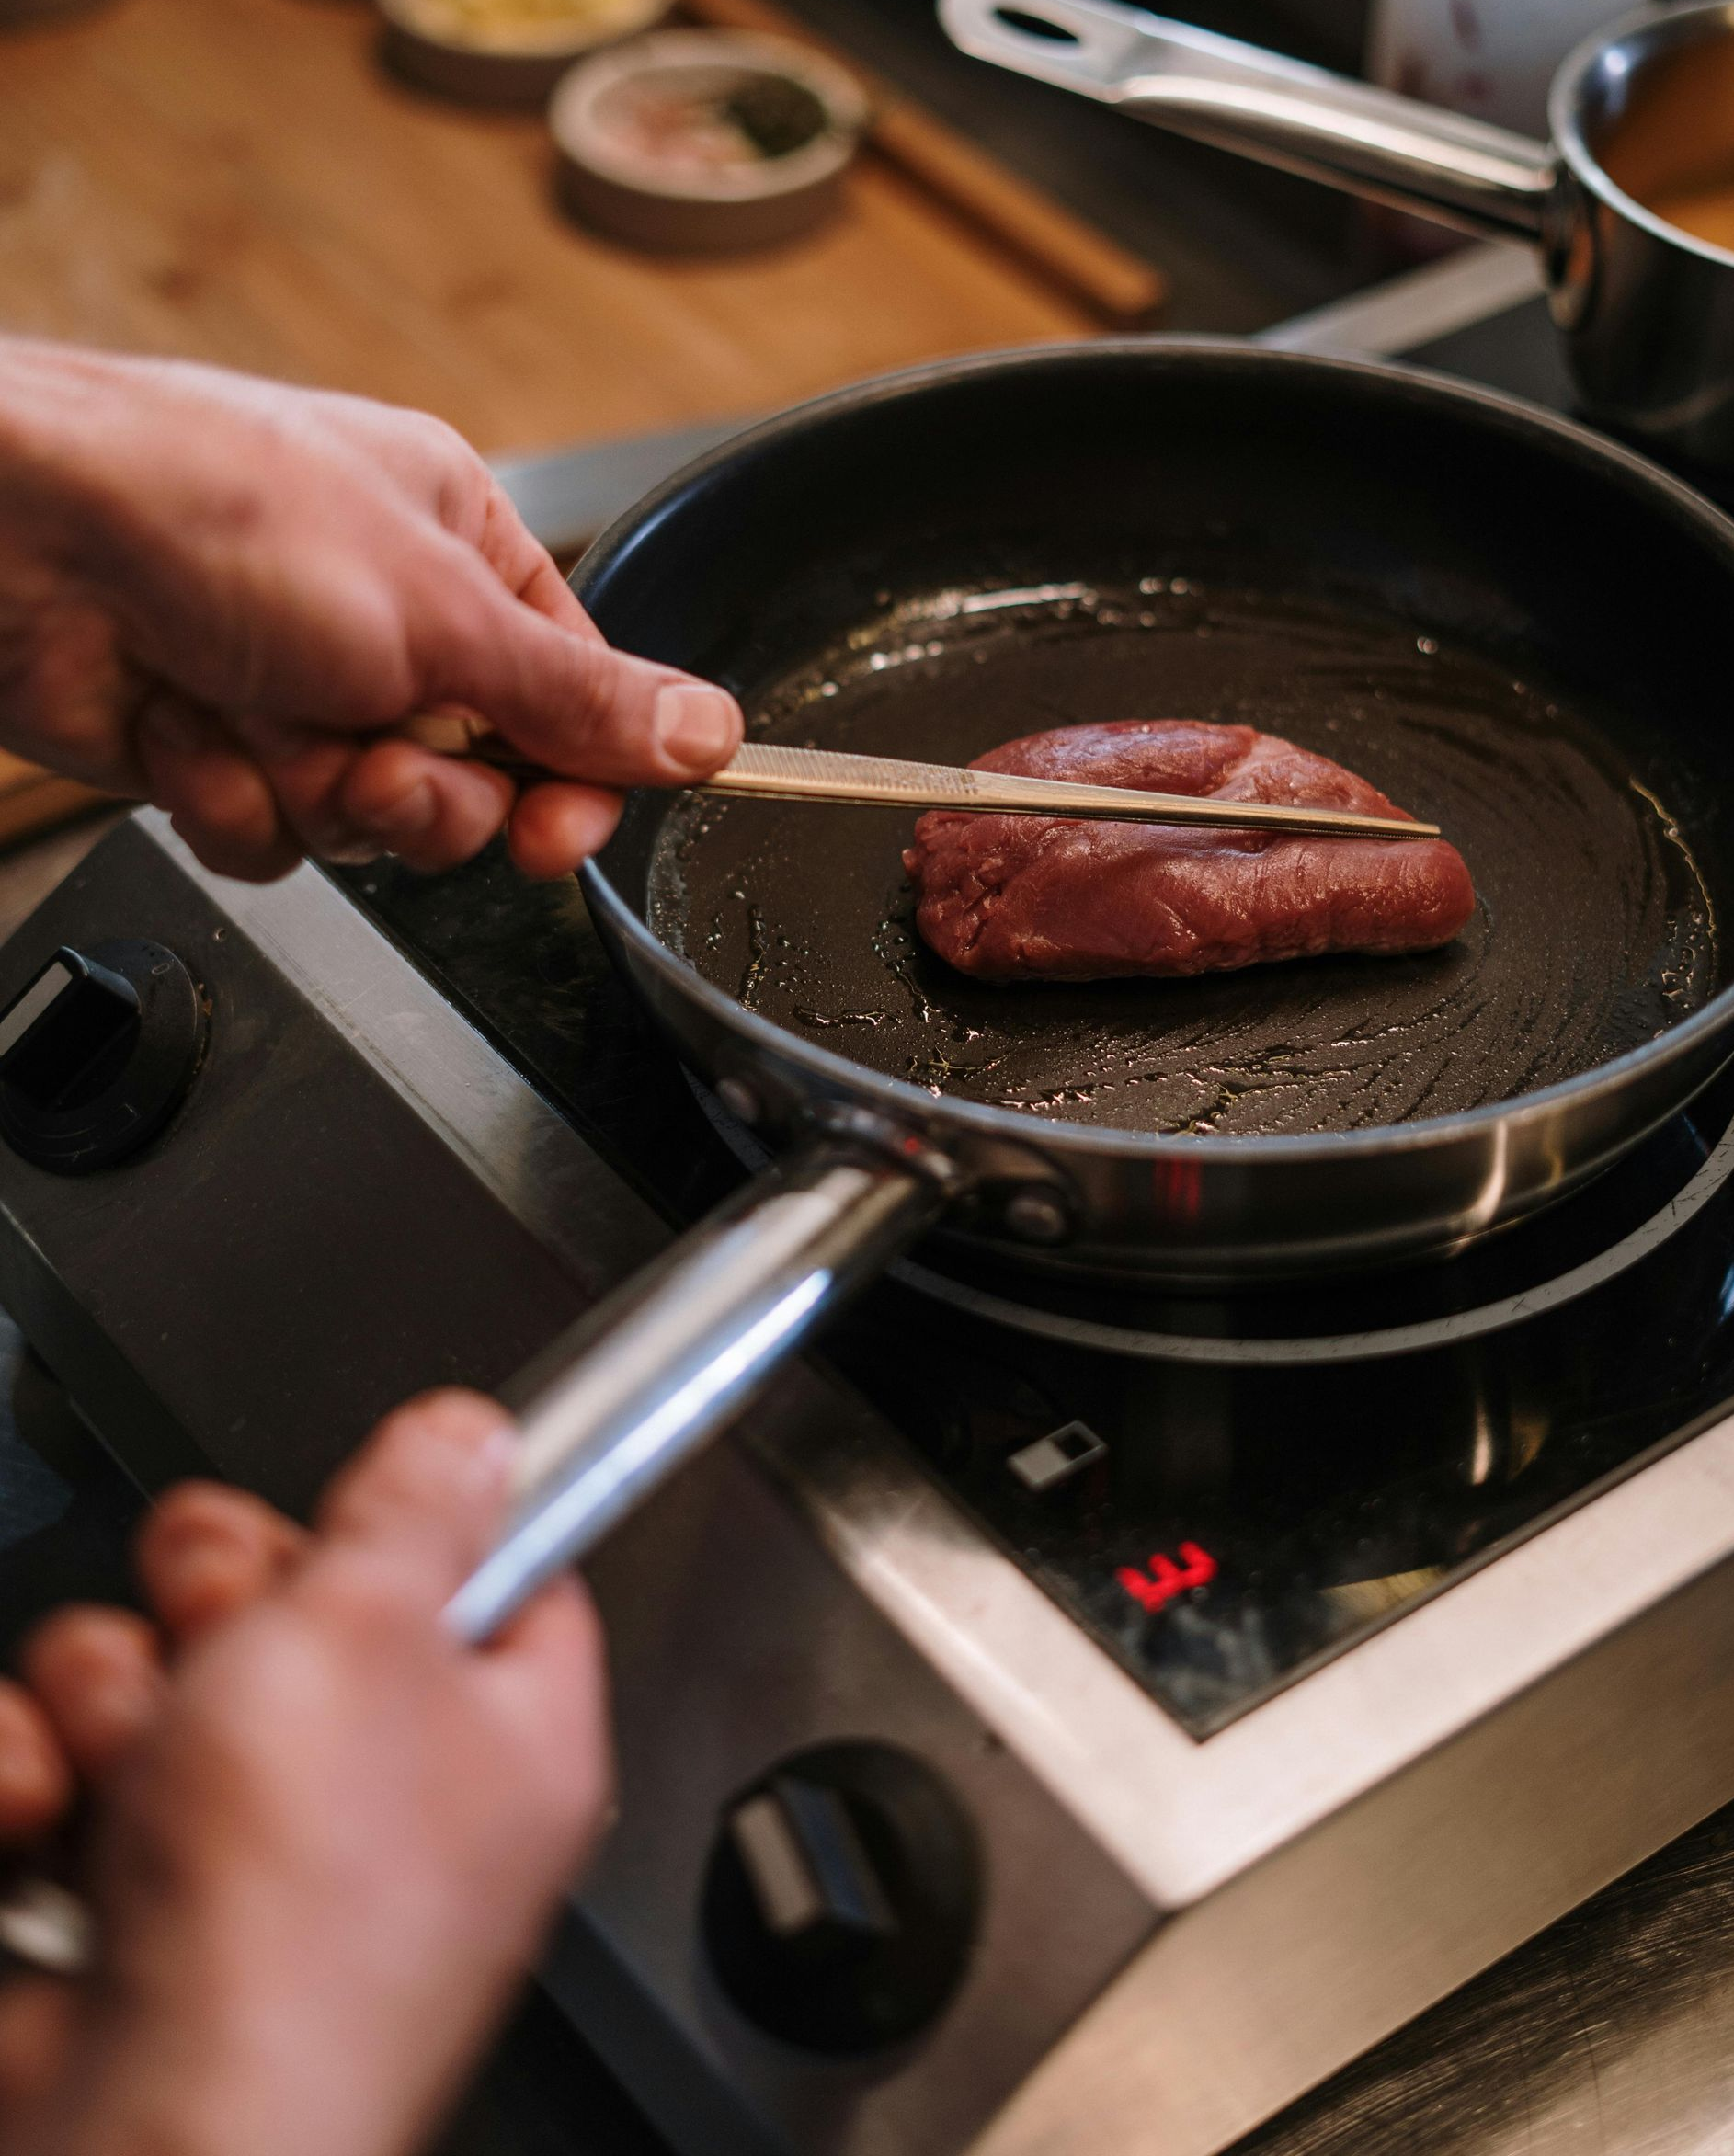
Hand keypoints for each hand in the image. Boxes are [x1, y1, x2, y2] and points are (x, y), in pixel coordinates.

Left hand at [0, 337, 740, 879]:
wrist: (14, 539)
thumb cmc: (213, 509)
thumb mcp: (438, 611)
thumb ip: (579, 699)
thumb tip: (712, 734)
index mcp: (461, 549)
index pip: (571, 698)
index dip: (571, 780)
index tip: (556, 832)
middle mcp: (386, 621)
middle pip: (479, 778)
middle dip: (424, 794)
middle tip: (384, 768)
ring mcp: (298, 688)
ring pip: (375, 820)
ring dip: (322, 794)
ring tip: (265, 723)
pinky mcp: (217, 749)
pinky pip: (276, 837)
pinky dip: (233, 801)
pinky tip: (189, 732)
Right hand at [0, 1391, 610, 2155]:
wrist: (152, 2137)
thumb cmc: (294, 1917)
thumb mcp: (371, 1630)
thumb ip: (418, 1506)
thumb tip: (472, 1437)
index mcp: (503, 1731)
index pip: (499, 1572)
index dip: (419, 1522)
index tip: (358, 1511)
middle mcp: (390, 1792)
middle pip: (300, 1601)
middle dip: (222, 1597)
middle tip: (227, 1641)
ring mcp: (256, 1850)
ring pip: (159, 1671)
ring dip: (118, 1697)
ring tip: (143, 1766)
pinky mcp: (134, 1899)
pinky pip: (68, 1768)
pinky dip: (38, 1785)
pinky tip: (58, 1831)